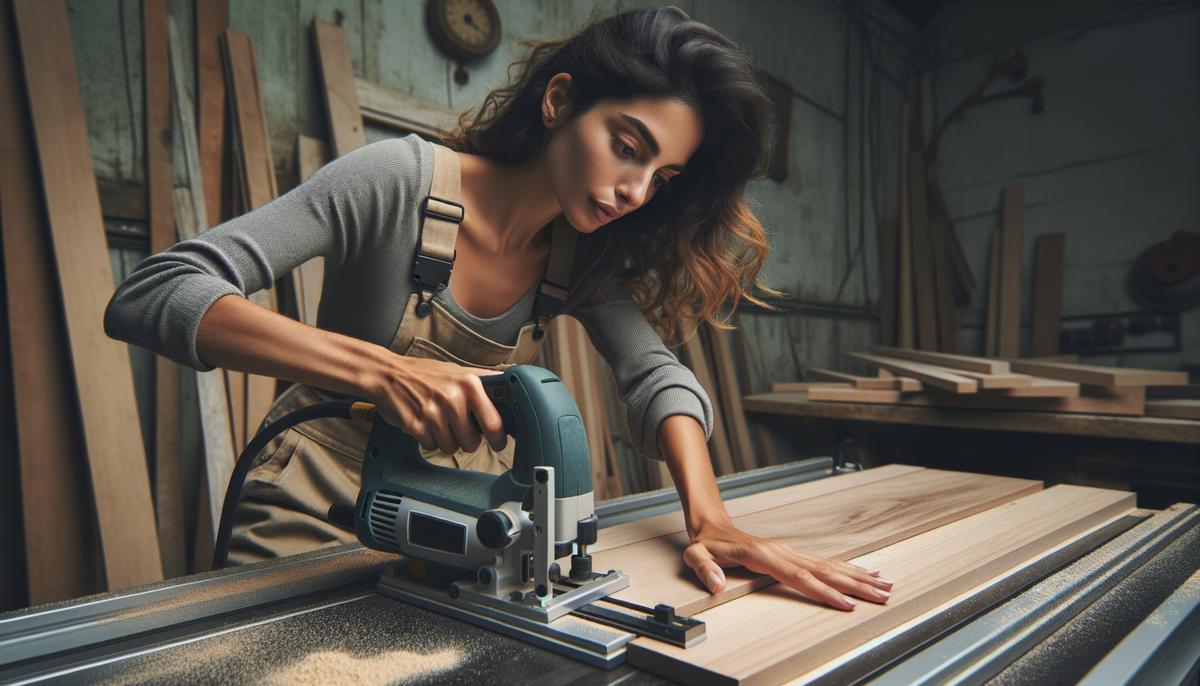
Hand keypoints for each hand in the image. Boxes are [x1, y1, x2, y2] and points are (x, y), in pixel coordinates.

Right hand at [370, 355, 506, 455]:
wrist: (387, 373)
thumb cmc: (425, 374)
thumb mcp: (458, 371)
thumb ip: (484, 381)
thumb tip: (512, 384)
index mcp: (469, 384)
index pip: (494, 422)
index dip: (498, 438)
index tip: (498, 442)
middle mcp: (453, 398)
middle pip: (472, 441)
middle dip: (468, 441)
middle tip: (461, 430)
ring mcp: (433, 413)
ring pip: (451, 447)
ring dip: (447, 440)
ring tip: (439, 423)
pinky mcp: (416, 426)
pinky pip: (432, 446)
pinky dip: (429, 440)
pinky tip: (425, 424)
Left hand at [683, 518, 893, 610]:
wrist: (711, 522)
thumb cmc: (706, 542)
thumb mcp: (695, 555)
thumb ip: (705, 569)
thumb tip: (716, 585)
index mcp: (763, 555)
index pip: (798, 576)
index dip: (823, 591)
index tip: (846, 603)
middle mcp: (782, 551)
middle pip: (824, 570)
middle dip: (855, 584)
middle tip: (882, 595)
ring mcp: (789, 551)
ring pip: (829, 565)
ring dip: (858, 576)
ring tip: (884, 585)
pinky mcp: (792, 553)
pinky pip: (824, 562)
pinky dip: (847, 568)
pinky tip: (864, 573)